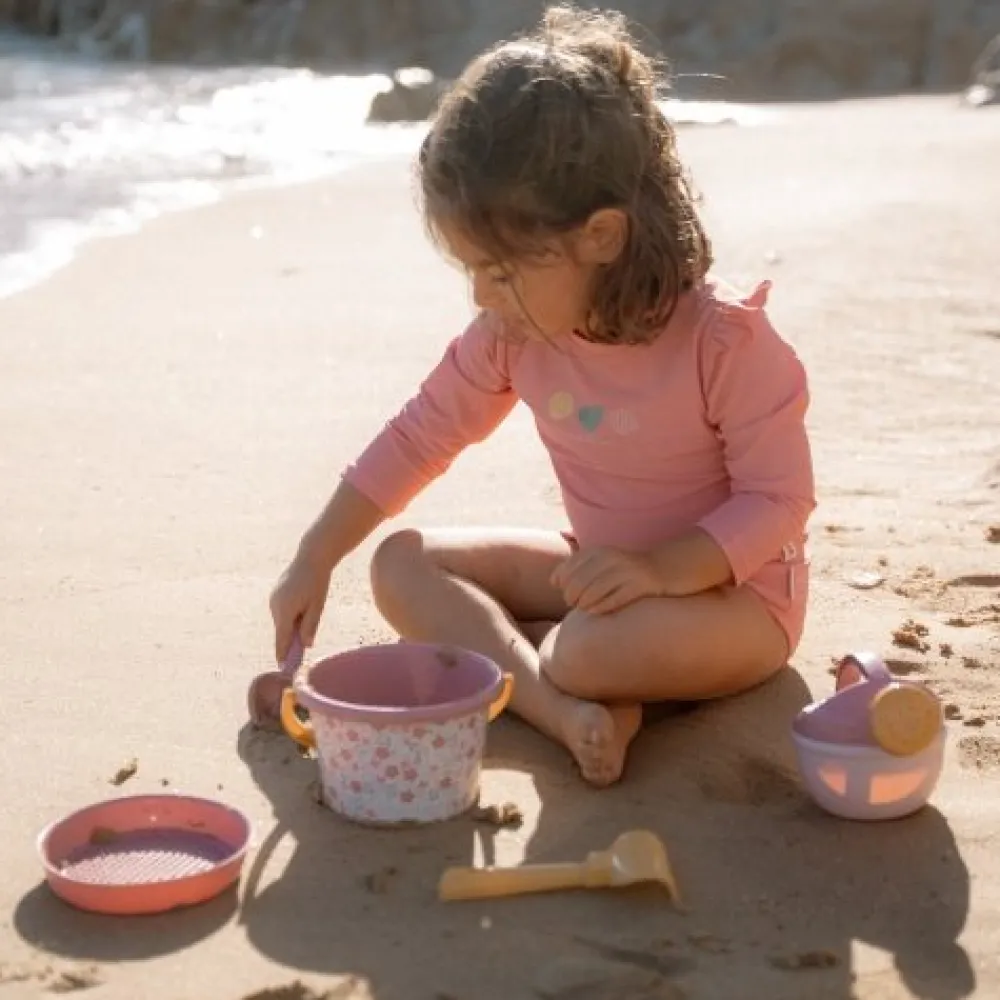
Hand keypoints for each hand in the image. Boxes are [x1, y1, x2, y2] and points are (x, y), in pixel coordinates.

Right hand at [269, 546, 331, 661]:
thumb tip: (305, 645)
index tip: (283, 669)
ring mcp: (273, 600)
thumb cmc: (318, 582)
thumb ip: (310, 626)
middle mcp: (275, 606)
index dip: (283, 655)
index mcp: (285, 610)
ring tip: (308, 612)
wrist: (311, 558)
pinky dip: (290, 617)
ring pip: (282, 622)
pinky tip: (302, 606)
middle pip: (282, 631)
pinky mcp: (275, 596)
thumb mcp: (317, 606)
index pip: (282, 638)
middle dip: (290, 641)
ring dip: (292, 627)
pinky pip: (282, 613)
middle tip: (301, 653)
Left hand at [551, 546, 664, 615]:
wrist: (662, 568)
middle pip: (577, 584)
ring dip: (584, 605)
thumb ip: (576, 567)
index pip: (567, 570)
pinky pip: (611, 601)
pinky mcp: (638, 587)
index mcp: (598, 551)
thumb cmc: (623, 570)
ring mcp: (625, 572)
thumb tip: (553, 581)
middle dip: (571, 597)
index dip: (562, 584)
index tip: (565, 591)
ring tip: (584, 608)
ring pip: (592, 594)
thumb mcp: (600, 561)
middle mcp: (610, 559)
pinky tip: (596, 612)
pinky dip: (599, 609)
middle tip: (574, 604)